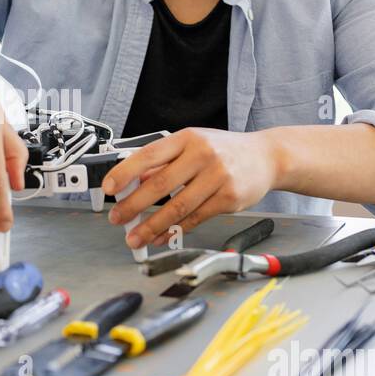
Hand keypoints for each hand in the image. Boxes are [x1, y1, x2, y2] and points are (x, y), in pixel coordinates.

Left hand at [102, 128, 278, 246]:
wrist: (267, 157)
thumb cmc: (225, 150)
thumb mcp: (193, 145)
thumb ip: (165, 161)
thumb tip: (134, 180)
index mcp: (187, 138)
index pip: (149, 154)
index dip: (124, 172)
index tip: (108, 187)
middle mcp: (203, 155)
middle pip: (160, 184)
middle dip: (133, 205)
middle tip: (117, 218)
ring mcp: (218, 177)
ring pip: (177, 207)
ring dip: (152, 226)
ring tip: (135, 237)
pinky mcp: (229, 199)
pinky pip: (195, 218)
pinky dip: (175, 231)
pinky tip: (161, 237)